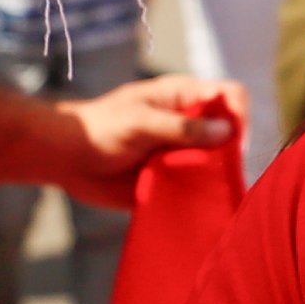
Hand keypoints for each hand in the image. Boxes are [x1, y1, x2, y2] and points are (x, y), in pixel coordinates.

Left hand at [45, 73, 244, 208]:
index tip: (231, 142)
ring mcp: (182, 153)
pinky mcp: (172, 180)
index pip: (229, 96)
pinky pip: (197, 189)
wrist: (66, 158)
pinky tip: (197, 207)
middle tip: (217, 174)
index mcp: (184, 98)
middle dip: (231, 154)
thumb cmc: (100, 128)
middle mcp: (189, 125)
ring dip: (217, 179)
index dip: (238, 115)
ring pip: (217, 164)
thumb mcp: (140, 123)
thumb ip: (181, 127)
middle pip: (230, 133)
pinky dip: (201, 198)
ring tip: (207, 193)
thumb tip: (226, 131)